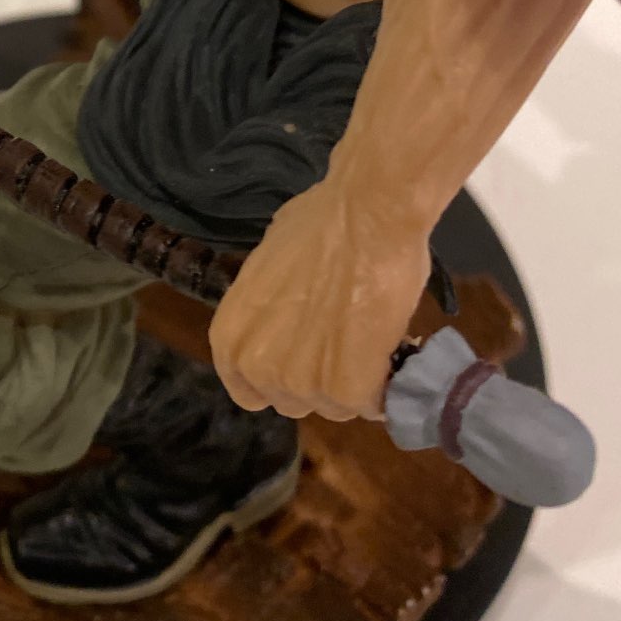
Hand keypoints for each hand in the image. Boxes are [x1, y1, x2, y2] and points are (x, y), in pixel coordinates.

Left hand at [209, 192, 429, 421]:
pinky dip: (383, 388)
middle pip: (292, 401)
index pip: (247, 390)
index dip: (279, 379)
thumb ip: (270, 306)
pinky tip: (390, 355)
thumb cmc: (320, 225)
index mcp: (230, 337)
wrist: (365, 215)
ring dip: (353, 382)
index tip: (304, 364)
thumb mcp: (269, 266)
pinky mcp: (345, 388)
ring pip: (333, 405)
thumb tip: (288, 308)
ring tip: (371, 343)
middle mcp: (256, 367)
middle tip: (344, 346)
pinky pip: (367, 404)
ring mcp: (300, 382)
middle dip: (318, 380)